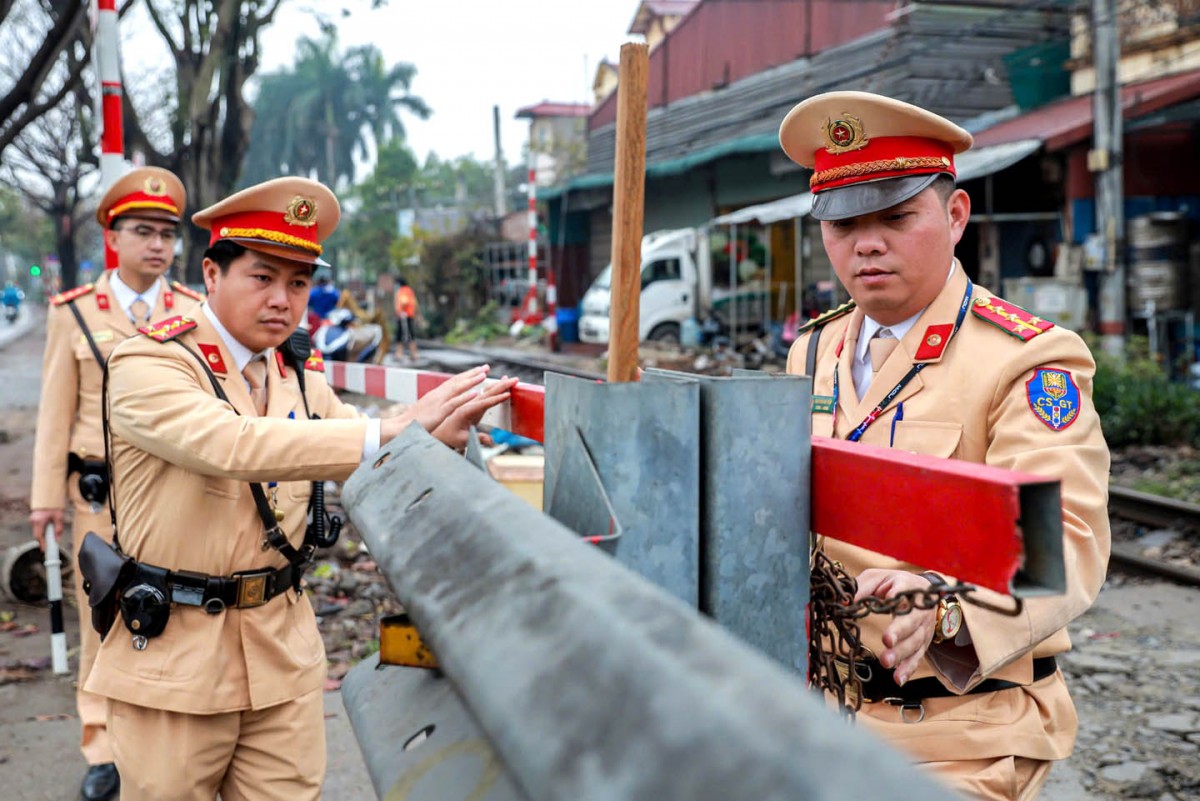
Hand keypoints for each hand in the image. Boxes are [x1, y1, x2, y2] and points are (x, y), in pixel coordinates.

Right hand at [29, 508, 64, 550]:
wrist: (48, 496)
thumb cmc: (54, 505)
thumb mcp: (59, 517)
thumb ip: (59, 529)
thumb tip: (57, 539)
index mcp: (39, 521)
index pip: (39, 536)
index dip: (42, 543)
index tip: (44, 549)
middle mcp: (34, 520)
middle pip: (37, 534)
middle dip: (42, 540)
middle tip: (48, 545)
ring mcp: (32, 519)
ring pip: (36, 531)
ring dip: (42, 534)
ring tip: (49, 537)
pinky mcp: (33, 518)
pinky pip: (37, 527)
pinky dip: (41, 530)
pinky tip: (47, 530)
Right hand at [379, 366, 490, 444]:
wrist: (399, 428)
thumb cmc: (412, 422)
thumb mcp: (426, 412)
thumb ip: (435, 407)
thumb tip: (440, 406)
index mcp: (435, 395)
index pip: (453, 382)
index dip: (466, 375)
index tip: (477, 370)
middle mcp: (437, 395)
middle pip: (457, 381)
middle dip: (472, 373)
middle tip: (486, 367)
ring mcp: (438, 403)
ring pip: (457, 388)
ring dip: (471, 381)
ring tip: (484, 375)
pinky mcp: (438, 413)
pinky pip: (453, 403)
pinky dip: (464, 397)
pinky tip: (475, 393)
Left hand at [431, 376, 517, 450]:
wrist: (438, 432)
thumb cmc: (450, 436)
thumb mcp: (463, 440)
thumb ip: (477, 438)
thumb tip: (490, 440)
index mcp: (464, 411)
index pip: (482, 403)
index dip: (495, 399)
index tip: (506, 394)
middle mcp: (466, 403)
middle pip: (485, 392)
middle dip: (500, 386)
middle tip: (513, 380)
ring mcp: (468, 402)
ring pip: (483, 389)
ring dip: (495, 382)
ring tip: (507, 378)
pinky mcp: (469, 402)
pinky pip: (479, 390)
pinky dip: (487, 384)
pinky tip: (491, 377)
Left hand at [853, 569, 936, 685]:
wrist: (924, 591)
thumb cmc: (895, 584)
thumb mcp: (878, 578)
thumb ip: (862, 587)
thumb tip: (843, 602)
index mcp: (908, 589)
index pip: (904, 592)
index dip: (898, 597)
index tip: (888, 598)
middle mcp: (919, 610)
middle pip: (911, 621)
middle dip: (899, 631)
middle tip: (886, 641)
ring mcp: (924, 628)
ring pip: (915, 642)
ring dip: (901, 654)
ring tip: (886, 662)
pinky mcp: (923, 643)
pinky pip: (917, 657)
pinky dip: (908, 668)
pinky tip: (898, 679)